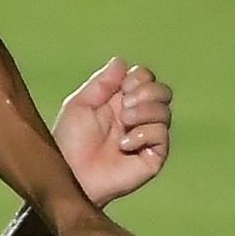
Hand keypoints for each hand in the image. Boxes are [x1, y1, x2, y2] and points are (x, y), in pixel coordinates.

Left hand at [53, 59, 170, 206]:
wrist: (71, 173)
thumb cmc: (69, 142)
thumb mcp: (80, 104)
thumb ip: (102, 83)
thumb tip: (121, 61)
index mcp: (120, 102)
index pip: (145, 78)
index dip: (138, 77)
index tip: (121, 88)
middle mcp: (137, 117)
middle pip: (163, 91)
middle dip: (147, 91)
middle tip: (126, 104)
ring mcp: (146, 137)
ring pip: (165, 112)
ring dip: (144, 112)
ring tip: (124, 124)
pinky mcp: (152, 156)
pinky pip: (161, 135)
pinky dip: (144, 134)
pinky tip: (125, 145)